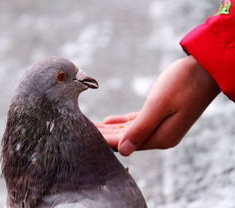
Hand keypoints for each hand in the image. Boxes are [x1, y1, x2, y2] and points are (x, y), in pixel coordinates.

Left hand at [96, 56, 219, 155]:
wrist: (205, 68)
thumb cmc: (184, 83)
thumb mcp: (159, 105)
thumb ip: (140, 128)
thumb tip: (123, 151)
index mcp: (161, 137)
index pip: (125, 144)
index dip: (104, 140)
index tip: (85, 136)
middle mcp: (161, 136)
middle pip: (125, 139)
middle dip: (104, 136)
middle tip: (82, 132)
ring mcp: (162, 126)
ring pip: (129, 131)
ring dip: (110, 129)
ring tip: (90, 127)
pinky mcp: (161, 116)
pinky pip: (136, 123)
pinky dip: (121, 123)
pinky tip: (108, 122)